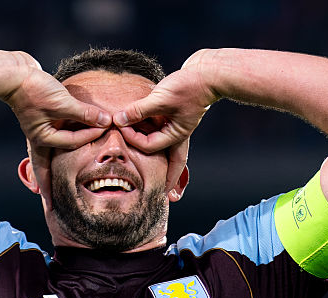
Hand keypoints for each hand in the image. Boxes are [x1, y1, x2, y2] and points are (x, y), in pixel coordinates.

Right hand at [5, 66, 111, 196]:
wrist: (14, 74)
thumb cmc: (34, 89)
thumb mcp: (62, 101)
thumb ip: (84, 113)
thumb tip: (105, 121)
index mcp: (42, 139)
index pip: (73, 142)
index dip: (90, 135)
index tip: (106, 126)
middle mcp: (39, 139)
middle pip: (44, 170)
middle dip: (47, 188)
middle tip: (50, 205)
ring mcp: (38, 132)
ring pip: (47, 157)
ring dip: (51, 170)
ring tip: (52, 187)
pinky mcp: (41, 122)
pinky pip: (51, 140)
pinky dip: (56, 148)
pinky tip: (58, 154)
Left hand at [113, 61, 218, 189]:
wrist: (209, 71)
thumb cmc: (189, 86)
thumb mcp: (161, 98)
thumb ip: (138, 111)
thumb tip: (117, 120)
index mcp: (177, 135)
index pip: (149, 146)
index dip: (132, 138)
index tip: (120, 125)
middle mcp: (178, 134)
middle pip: (172, 163)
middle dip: (169, 179)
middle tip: (169, 196)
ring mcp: (177, 125)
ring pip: (164, 145)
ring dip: (155, 151)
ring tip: (152, 169)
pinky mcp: (175, 115)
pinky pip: (162, 129)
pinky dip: (153, 131)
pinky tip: (147, 132)